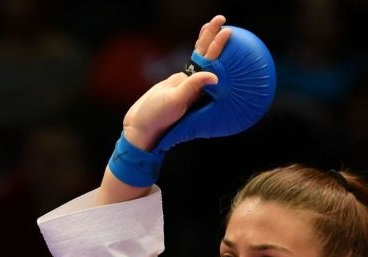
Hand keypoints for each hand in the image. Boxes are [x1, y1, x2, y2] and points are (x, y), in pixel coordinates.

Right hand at [121, 15, 227, 149]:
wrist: (141, 126)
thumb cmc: (157, 117)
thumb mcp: (174, 101)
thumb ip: (192, 87)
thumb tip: (215, 76)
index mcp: (201, 92)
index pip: (213, 64)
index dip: (218, 47)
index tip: (226, 32)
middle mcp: (199, 88)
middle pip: (210, 58)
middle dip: (215, 38)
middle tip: (221, 20)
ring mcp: (190, 84)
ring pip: (202, 58)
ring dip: (208, 40)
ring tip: (215, 22)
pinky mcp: (180, 83)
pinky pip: (193, 62)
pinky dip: (198, 49)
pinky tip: (201, 39)